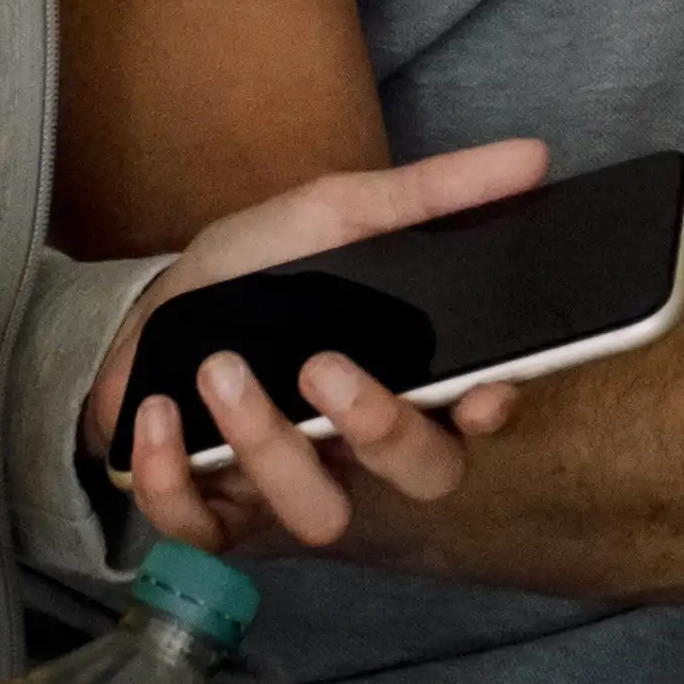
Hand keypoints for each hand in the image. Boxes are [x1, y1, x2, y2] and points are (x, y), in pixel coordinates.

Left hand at [95, 140, 552, 556]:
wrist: (149, 319)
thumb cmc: (259, 274)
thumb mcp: (336, 213)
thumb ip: (430, 193)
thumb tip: (534, 155)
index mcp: (409, 383)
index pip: (479, 417)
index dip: (490, 416)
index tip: (482, 390)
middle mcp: (365, 451)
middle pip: (421, 477)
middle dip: (380, 428)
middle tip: (321, 366)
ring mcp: (293, 491)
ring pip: (317, 515)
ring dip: (268, 445)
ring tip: (219, 369)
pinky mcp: (216, 517)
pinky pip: (204, 529)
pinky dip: (171, 477)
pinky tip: (159, 415)